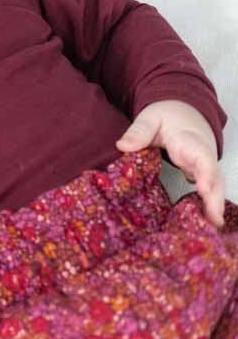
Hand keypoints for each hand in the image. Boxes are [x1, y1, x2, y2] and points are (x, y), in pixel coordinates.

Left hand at [117, 99, 224, 226]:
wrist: (183, 111)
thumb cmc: (167, 115)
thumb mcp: (150, 118)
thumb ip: (138, 131)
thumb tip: (122, 146)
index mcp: (190, 142)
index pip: (203, 158)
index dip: (206, 174)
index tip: (203, 189)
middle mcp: (202, 156)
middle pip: (214, 178)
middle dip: (215, 199)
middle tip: (214, 220)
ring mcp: (204, 167)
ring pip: (214, 187)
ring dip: (214, 206)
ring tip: (212, 227)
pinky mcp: (200, 174)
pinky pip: (208, 190)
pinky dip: (208, 205)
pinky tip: (203, 222)